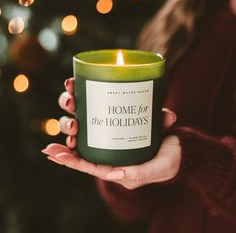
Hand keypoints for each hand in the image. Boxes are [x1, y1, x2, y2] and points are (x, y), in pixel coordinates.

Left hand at [41, 78, 180, 189]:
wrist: (180, 148)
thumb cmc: (169, 161)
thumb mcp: (156, 168)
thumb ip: (138, 173)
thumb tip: (113, 174)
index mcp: (116, 167)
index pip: (88, 166)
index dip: (71, 161)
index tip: (54, 155)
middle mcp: (111, 153)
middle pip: (83, 148)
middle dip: (67, 142)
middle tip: (57, 137)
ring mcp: (114, 138)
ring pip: (88, 130)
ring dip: (74, 120)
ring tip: (70, 104)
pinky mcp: (120, 124)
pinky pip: (101, 117)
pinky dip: (89, 108)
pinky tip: (79, 97)